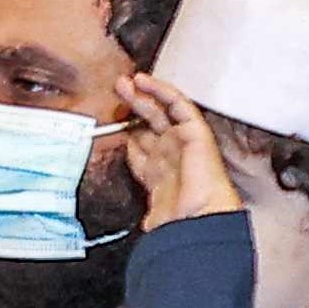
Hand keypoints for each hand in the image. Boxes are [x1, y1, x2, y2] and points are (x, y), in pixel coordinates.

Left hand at [115, 70, 242, 230]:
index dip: (124, 133)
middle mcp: (172, 154)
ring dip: (143, 94)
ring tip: (125, 82)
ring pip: (161, 110)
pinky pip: (178, 103)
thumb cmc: (181, 221)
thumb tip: (145, 226)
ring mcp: (183, 141)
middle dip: (131, 107)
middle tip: (116, 93)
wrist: (200, 219)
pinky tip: (144, 81)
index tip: (108, 123)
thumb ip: (147, 216)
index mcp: (160, 174)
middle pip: (148, 122)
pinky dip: (161, 89)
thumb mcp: (153, 218)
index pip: (139, 146)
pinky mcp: (195, 130)